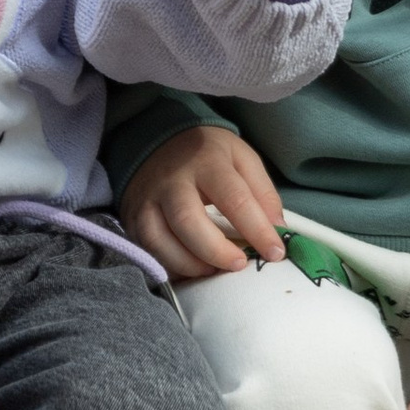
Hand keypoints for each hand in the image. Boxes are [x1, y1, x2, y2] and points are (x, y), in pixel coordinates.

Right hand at [121, 122, 285, 279]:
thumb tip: (277, 230)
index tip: (275, 253)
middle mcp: (172, 180)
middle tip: (239, 265)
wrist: (157, 140)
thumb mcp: (242, 158)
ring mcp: (147, 199)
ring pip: (160, 240)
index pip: (234, 199)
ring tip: (214, 270)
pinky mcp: (131, 218)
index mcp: (207, 161)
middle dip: (217, 251)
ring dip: (190, 264)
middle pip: (188, 221)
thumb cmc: (207, 155)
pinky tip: (190, 269)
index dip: (257, 231)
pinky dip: (169, 266)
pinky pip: (147, 250)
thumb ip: (263, 193)